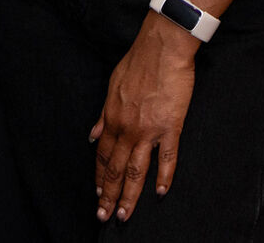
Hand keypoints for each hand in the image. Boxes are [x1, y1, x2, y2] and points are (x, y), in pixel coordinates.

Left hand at [91, 14, 197, 222]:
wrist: (162, 47)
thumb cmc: (138, 62)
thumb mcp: (112, 86)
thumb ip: (103, 114)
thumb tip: (92, 134)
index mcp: (112, 118)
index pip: (102, 155)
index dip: (99, 176)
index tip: (96, 193)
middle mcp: (126, 128)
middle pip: (115, 168)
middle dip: (108, 194)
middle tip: (103, 216)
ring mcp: (148, 129)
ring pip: (135, 170)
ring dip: (129, 195)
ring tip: (123, 214)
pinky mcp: (170, 126)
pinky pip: (166, 158)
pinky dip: (163, 177)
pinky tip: (159, 193)